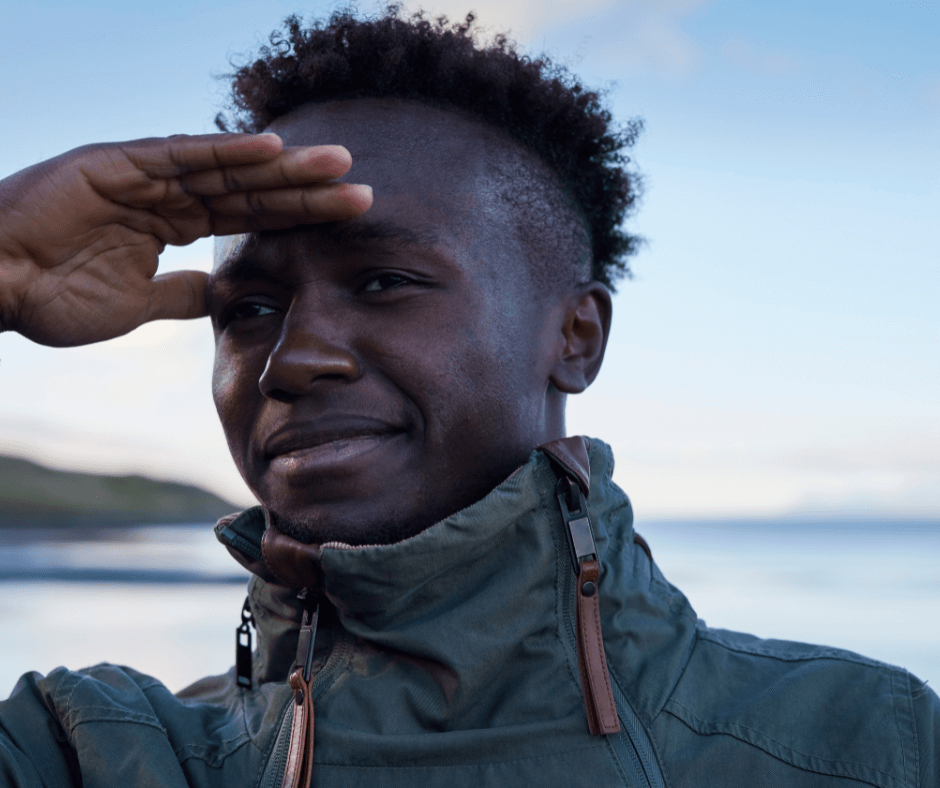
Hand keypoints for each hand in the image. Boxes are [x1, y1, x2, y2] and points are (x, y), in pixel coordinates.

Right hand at [0, 134, 371, 345]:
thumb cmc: (51, 297)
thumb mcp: (136, 305)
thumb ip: (181, 295)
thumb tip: (221, 294)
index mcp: (172, 225)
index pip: (249, 218)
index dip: (298, 218)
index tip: (347, 220)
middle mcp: (166, 194)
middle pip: (251, 190)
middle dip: (307, 191)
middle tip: (362, 190)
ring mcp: (143, 176)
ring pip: (226, 169)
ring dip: (282, 167)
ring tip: (337, 165)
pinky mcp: (115, 163)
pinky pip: (179, 156)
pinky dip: (224, 152)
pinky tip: (272, 151)